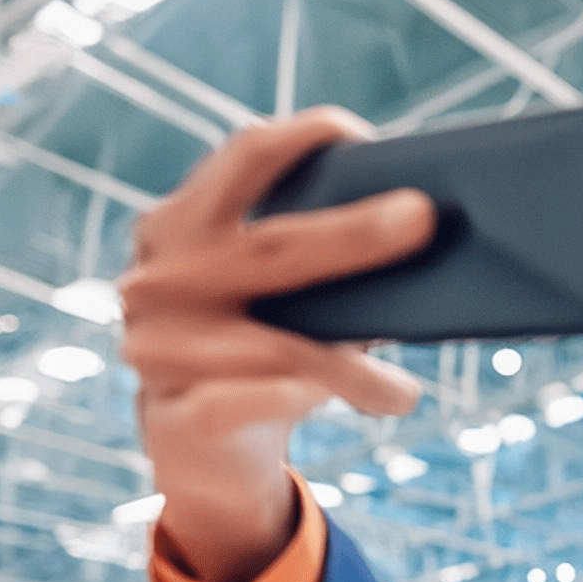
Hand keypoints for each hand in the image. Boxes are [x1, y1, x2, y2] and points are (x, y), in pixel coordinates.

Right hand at [118, 107, 438, 581]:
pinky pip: (258, 403)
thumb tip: (421, 227)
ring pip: (278, 346)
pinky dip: (309, 401)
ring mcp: (160, 346)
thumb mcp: (273, 292)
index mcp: (180, 224)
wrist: (198, 444)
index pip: (245, 157)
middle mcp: (160, 277)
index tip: (372, 141)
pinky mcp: (176, 413)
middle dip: (353, 233)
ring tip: (407, 388)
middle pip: (271, 246)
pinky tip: (369, 404)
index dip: (308, 137)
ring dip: (352, 365)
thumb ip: (319, 257)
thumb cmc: (255, 343)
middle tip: (422, 217)